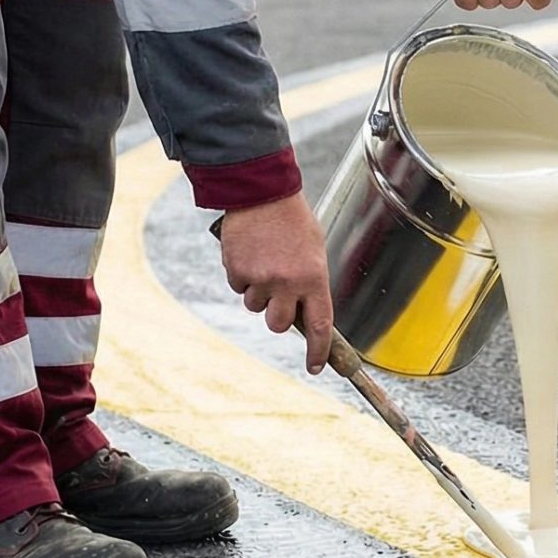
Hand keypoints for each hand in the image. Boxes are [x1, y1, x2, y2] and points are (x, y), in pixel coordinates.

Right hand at [217, 193, 333, 372]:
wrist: (261, 191)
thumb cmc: (293, 220)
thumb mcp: (314, 250)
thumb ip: (310, 281)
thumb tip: (304, 310)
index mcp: (314, 277)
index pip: (320, 325)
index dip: (318, 350)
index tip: (316, 366)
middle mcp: (287, 282)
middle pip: (279, 325)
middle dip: (277, 317)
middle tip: (278, 297)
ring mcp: (260, 278)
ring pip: (256, 307)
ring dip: (258, 293)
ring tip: (264, 261)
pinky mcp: (237, 271)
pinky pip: (239, 287)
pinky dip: (243, 276)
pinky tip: (250, 254)